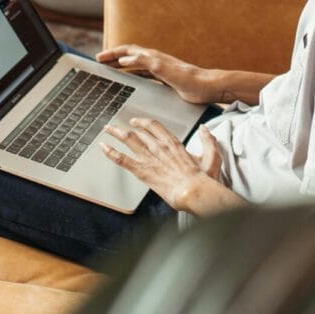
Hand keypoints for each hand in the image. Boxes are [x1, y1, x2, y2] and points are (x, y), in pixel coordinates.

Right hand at [97, 45, 216, 103]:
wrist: (207, 87)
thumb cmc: (189, 79)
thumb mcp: (164, 70)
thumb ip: (144, 63)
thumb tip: (124, 60)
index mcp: (153, 57)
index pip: (128, 51)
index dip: (113, 53)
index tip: (99, 58)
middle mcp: (155, 60)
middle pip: (130, 55)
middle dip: (114, 57)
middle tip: (100, 61)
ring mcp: (160, 69)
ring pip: (136, 64)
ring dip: (122, 65)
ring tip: (110, 69)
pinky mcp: (165, 79)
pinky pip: (143, 74)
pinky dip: (133, 74)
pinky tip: (130, 81)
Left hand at [101, 118, 222, 211]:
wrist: (193, 192)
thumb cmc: (202, 179)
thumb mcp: (211, 157)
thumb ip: (208, 141)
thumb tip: (205, 130)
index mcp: (173, 143)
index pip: (154, 126)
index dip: (143, 122)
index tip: (136, 121)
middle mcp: (159, 147)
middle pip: (138, 131)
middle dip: (125, 127)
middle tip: (117, 126)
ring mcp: (149, 158)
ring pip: (128, 140)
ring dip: (116, 133)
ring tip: (107, 130)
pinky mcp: (142, 171)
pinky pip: (122, 159)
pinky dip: (111, 152)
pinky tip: (103, 147)